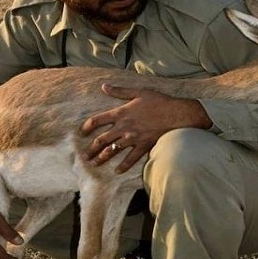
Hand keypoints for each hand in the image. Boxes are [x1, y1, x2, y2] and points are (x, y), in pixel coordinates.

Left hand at [79, 84, 211, 172]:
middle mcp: (123, 127)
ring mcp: (132, 138)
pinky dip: (123, 166)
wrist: (176, 114)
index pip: (97, 120)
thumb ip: (120, 91)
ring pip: (112, 151)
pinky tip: (117, 171)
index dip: (86, 127)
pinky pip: (130, 159)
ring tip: (94, 164)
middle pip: (101, 140)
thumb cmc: (158, 101)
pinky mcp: (142, 146)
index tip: (81, 133)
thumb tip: (104, 87)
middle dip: (91, 149)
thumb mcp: (138, 92)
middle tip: (84, 155)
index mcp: (121, 113)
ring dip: (101, 158)